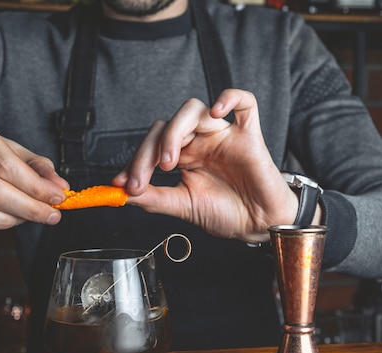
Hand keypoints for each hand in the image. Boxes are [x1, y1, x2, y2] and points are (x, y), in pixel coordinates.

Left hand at [114, 89, 304, 242]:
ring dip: (173, 132)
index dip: (134, 162)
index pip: (152, 144)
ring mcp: (223, 135)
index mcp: (185, 156)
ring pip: (192, 110)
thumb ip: (155, 199)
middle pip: (165, 126)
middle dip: (146, 153)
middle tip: (140, 181)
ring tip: (169, 162)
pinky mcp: (249, 136)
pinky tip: (216, 111)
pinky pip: (245, 103)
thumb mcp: (183, 207)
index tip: (121, 184)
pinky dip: (230, 98)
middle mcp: (200, 141)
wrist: (260, 225)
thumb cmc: (228, 214)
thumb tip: (123, 193)